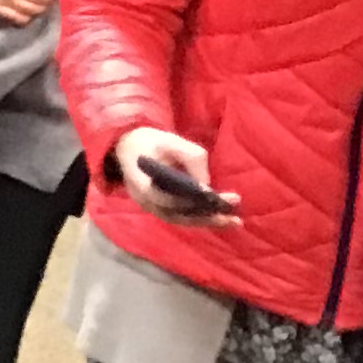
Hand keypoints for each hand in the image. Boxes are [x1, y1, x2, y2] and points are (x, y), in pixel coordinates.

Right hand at [113, 127, 234, 226]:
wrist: (129, 148)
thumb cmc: (151, 142)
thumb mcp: (171, 141)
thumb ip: (191, 158)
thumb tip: (207, 184)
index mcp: (141, 182)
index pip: (167, 197)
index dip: (190, 198)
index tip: (213, 194)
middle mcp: (145, 201)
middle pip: (177, 213)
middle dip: (206, 214)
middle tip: (233, 212)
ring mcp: (150, 208)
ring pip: (180, 219)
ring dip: (207, 221)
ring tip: (233, 221)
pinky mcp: (159, 210)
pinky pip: (180, 218)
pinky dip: (200, 219)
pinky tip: (219, 219)